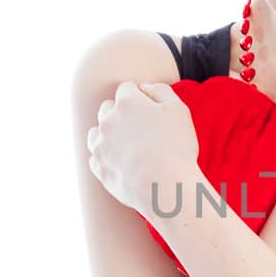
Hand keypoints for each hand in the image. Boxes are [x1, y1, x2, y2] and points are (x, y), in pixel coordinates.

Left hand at [86, 81, 199, 214]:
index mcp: (127, 103)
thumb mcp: (179, 109)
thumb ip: (160, 90)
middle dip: (121, 113)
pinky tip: (124, 163)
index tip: (152, 111)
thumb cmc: (177, 148)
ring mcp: (100, 146)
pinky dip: (106, 157)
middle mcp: (107, 121)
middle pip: (108, 108)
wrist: (165, 188)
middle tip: (142, 129)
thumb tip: (144, 87)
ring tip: (130, 146)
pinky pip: (96, 157)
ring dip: (109, 134)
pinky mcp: (98, 168)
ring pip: (97, 132)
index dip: (141, 97)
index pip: (127, 89)